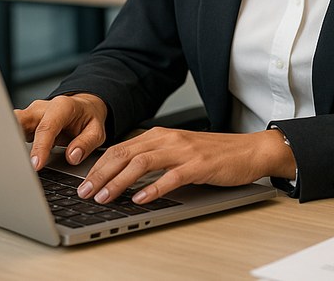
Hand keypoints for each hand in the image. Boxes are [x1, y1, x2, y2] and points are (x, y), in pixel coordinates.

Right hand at [15, 94, 108, 170]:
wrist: (82, 107)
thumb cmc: (88, 118)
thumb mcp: (97, 131)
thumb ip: (86, 143)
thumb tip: (72, 156)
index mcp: (62, 107)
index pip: (47, 127)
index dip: (40, 147)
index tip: (36, 165)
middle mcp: (41, 109)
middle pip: (20, 120)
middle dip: (13, 138)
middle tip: (13, 161)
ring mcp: (30, 115)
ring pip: (11, 125)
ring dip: (9, 142)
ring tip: (9, 163)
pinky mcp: (24, 123)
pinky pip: (12, 132)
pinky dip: (11, 145)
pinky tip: (12, 160)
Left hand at [76, 127, 295, 204]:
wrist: (250, 150)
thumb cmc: (214, 154)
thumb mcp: (178, 150)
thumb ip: (154, 157)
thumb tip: (123, 174)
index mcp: (160, 135)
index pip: (120, 149)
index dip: (98, 166)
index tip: (83, 184)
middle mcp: (168, 139)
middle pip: (124, 154)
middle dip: (100, 175)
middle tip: (85, 193)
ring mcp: (183, 151)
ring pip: (141, 163)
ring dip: (119, 182)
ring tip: (105, 197)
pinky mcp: (199, 165)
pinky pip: (170, 177)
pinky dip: (152, 189)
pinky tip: (140, 199)